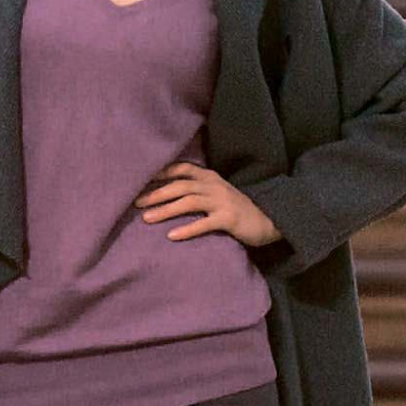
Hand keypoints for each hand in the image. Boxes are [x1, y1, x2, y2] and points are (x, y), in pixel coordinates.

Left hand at [135, 162, 281, 247]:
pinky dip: (187, 229)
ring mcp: (222, 201)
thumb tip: (167, 194)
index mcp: (210, 177)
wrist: (269, 220)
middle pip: (180, 185)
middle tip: (136, 203)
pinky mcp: (229, 219)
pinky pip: (204, 224)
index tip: (140, 180)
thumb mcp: (217, 193)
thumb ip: (198, 189)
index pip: (182, 168)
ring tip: (147, 218)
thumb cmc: (237, 209)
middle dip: (156, 193)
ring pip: (188, 201)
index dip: (161, 173)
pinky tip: (172, 236)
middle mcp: (214, 185)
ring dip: (166, 210)